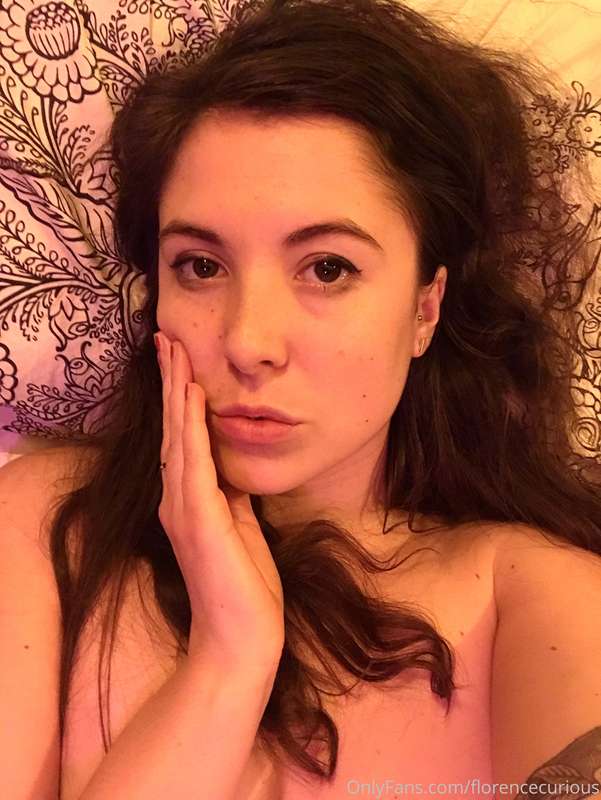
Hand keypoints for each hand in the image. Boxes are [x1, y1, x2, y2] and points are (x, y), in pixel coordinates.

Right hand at [155, 332, 284, 673]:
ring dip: (175, 391)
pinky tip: (190, 397)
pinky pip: (193, 462)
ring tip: (173, 351)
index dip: (177, 399)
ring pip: (177, 436)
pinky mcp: (200, 518)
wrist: (242, 636)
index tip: (179, 362)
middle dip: (170, 381)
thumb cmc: (243, 586)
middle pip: (172, 428)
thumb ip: (230, 496)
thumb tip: (232, 467)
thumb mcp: (240, 528)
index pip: (181, 439)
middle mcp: (178, 499)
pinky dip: (190, 426)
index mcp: (188, 501)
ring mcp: (185, 508)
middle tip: (166, 339)